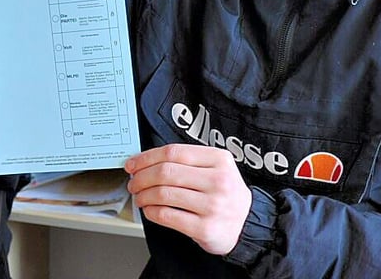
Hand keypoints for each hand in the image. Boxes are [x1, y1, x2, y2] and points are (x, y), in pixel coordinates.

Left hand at [125, 143, 251, 255]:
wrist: (247, 224)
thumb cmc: (225, 194)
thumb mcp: (216, 168)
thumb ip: (187, 161)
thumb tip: (146, 161)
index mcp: (219, 159)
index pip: (173, 152)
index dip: (146, 157)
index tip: (133, 164)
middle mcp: (218, 181)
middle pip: (166, 172)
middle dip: (141, 177)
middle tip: (134, 181)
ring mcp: (212, 205)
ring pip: (163, 194)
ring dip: (144, 195)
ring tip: (140, 196)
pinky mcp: (205, 228)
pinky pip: (167, 216)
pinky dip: (151, 211)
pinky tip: (149, 209)